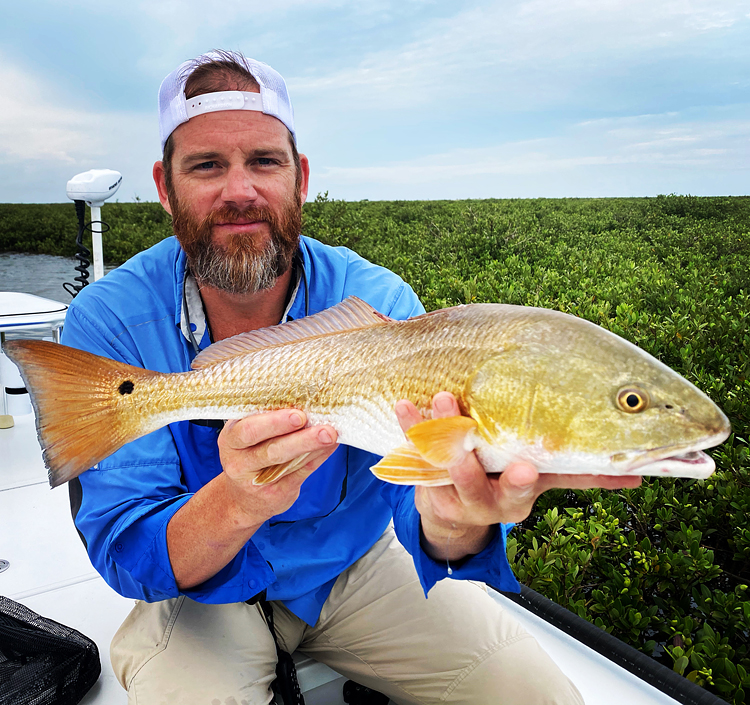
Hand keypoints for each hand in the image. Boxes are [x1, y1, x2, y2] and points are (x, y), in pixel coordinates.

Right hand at [219, 410, 338, 525]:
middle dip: (298, 438)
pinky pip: (300, 473)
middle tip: (321, 427)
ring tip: (331, 434)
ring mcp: (257, 482)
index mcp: (231, 440)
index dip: (273, 422)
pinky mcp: (276, 494)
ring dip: (311, 446)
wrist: (243, 499)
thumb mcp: (247, 438)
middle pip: (270, 449)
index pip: (248, 430)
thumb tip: (305, 401)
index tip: (298, 414)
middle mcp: (239, 462)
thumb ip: (268, 421)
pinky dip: (317, 457)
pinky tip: (330, 446)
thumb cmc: (250, 455)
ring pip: (287, 463)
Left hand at [395, 392, 640, 561]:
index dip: (524, 480)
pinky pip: (414, 451)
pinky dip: (410, 427)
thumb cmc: (507, 482)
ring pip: (442, 465)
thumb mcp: (545, 481)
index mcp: (518, 497)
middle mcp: (483, 499)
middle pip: (478, 484)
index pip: (524, 490)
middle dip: (475, 465)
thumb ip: (586, 473)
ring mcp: (450, 489)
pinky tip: (405, 402)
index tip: (525, 468)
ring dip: (441, 431)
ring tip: (442, 400)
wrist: (454, 514)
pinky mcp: (425, 477)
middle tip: (465, 436)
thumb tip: (643, 474)